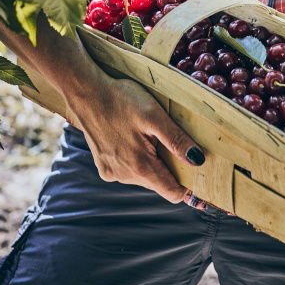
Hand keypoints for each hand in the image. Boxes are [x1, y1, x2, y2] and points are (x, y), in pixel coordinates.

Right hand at [65, 72, 204, 204]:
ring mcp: (112, 173)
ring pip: (143, 176)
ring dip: (151, 160)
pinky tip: (130, 136)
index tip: (196, 171)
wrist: (86, 91)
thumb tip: (198, 161)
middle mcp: (125, 176)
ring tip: (146, 133)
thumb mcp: (154, 115)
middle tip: (168, 138)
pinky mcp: (103, 166)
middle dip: (168, 166)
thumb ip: (176, 140)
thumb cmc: (121, 99)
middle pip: (159, 182)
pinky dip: (135, 158)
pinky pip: (128, 170)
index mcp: (140, 167)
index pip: (172, 193)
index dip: (187, 185)